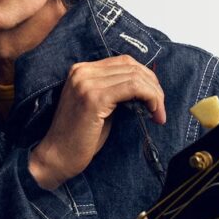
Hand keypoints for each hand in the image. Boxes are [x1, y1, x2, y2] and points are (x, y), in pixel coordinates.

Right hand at [28, 55, 165, 189]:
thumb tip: (145, 87)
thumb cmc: (79, 137)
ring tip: (158, 114)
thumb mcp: (98, 106)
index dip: (146, 77)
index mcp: (80, 70)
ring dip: (155, 95)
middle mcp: (82, 71)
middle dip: (154, 86)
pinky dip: (151, 99)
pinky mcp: (94, 98)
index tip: (155, 99)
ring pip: (135, 76)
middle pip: (132, 66)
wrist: (57, 156)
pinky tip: (154, 115)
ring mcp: (86, 83)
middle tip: (160, 109)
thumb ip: (114, 90)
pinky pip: (133, 88)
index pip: (123, 62)